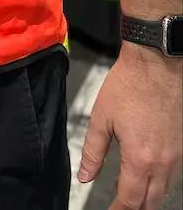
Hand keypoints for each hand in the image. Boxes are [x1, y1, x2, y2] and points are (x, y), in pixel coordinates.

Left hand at [77, 46, 181, 208]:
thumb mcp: (101, 119)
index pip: (130, 199)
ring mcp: (176, 156)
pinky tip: (146, 176)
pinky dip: (158, 183)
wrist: (157, 64)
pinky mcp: (181, 146)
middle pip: (150, 202)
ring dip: (147, 198)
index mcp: (140, 159)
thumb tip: (85, 176)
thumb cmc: (128, 86)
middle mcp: (162, 163)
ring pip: (163, 191)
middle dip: (134, 208)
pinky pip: (171, 176)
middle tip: (118, 207)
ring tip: (129, 194)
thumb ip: (93, 152)